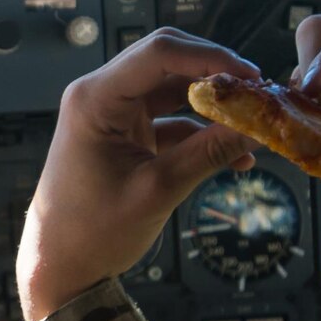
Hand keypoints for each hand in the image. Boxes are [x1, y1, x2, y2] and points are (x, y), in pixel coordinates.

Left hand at [18, 28, 261, 320]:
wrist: (61, 266)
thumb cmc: (93, 232)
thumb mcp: (158, 190)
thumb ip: (209, 153)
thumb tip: (259, 128)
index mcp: (96, 98)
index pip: (160, 53)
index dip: (211, 57)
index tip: (252, 78)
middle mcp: (102, 94)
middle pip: (168, 62)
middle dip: (216, 75)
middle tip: (258, 94)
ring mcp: (114, 113)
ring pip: (174, 89)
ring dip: (213, 104)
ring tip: (252, 122)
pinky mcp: (125, 133)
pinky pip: (172, 119)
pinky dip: (202, 132)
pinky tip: (235, 155)